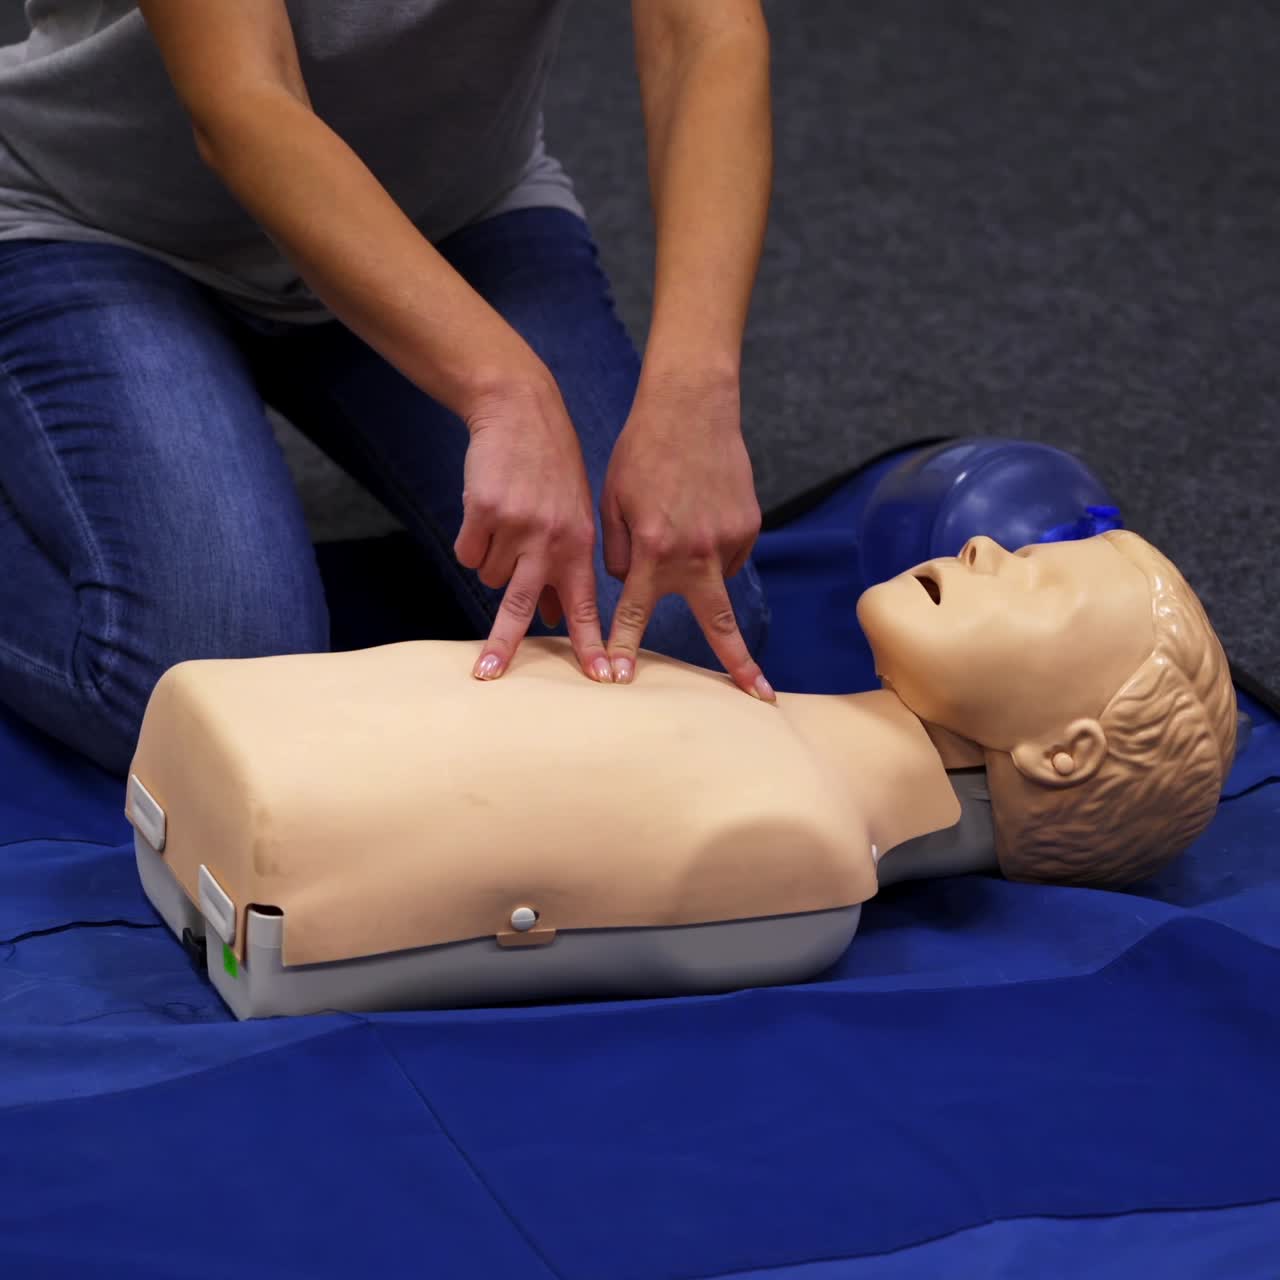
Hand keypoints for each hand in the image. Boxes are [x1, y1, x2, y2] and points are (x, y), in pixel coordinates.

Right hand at [455, 378, 610, 683]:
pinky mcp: (482, 511)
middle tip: (489, 673)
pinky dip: (471, 541)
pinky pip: (467, 553)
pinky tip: (486, 512)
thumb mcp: (573, 516)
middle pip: (523, 605)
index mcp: (580, 545)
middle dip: (504, 643)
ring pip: (490, 577)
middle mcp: (550, 539)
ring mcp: (516, 525)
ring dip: (493, 561)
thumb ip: (567, 567)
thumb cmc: (551, 470)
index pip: (587, 605)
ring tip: (506, 524)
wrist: (521, 410)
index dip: (591, 644)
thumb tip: (555, 618)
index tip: (600, 679)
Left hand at [600, 374, 773, 700]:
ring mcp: (728, 539)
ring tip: (685, 522)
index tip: (619, 681)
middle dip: (739, 665)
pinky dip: (712, 545)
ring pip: (713, 578)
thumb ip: (621, 553)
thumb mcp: (613, 502)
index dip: (623, 648)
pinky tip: (701, 513)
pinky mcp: (749, 524)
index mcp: (654, 549)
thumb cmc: (642, 452)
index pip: (636, 613)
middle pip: (720, 624)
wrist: (691, 406)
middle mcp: (695, 552)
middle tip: (760, 697)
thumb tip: (634, 585)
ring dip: (699, 569)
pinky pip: (727, 553)